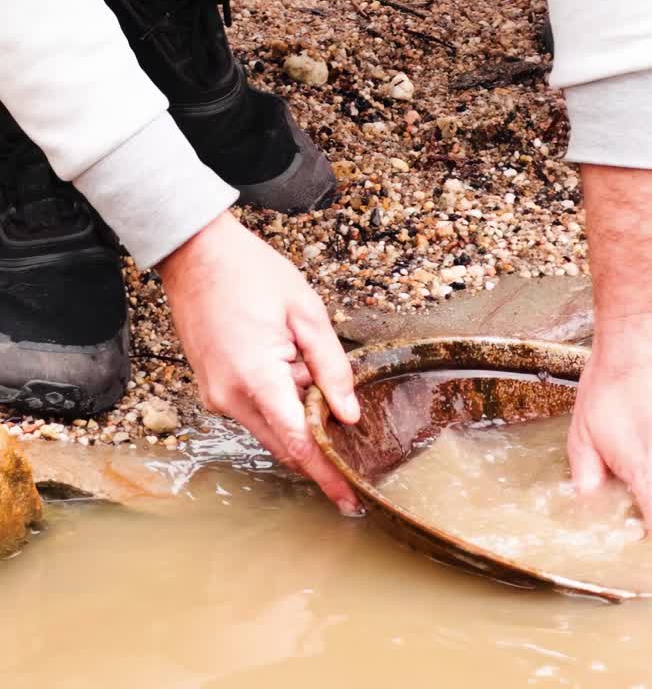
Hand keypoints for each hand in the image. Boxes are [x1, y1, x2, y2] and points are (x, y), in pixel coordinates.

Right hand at [156, 212, 362, 514]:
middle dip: (319, 459)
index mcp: (257, 378)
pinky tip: (297, 379)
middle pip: (283, 447)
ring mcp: (217, 395)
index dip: (326, 475)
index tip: (348, 500)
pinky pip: (255, 414)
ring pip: (270, 432)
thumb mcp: (307, 314)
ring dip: (300, 424)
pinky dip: (282, 410)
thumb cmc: (252, 274)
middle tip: (354, 468)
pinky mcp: (214, 389)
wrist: (195, 255)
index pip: (297, 443)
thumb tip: (349, 416)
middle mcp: (230, 397)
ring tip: (320, 385)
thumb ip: (332, 368)